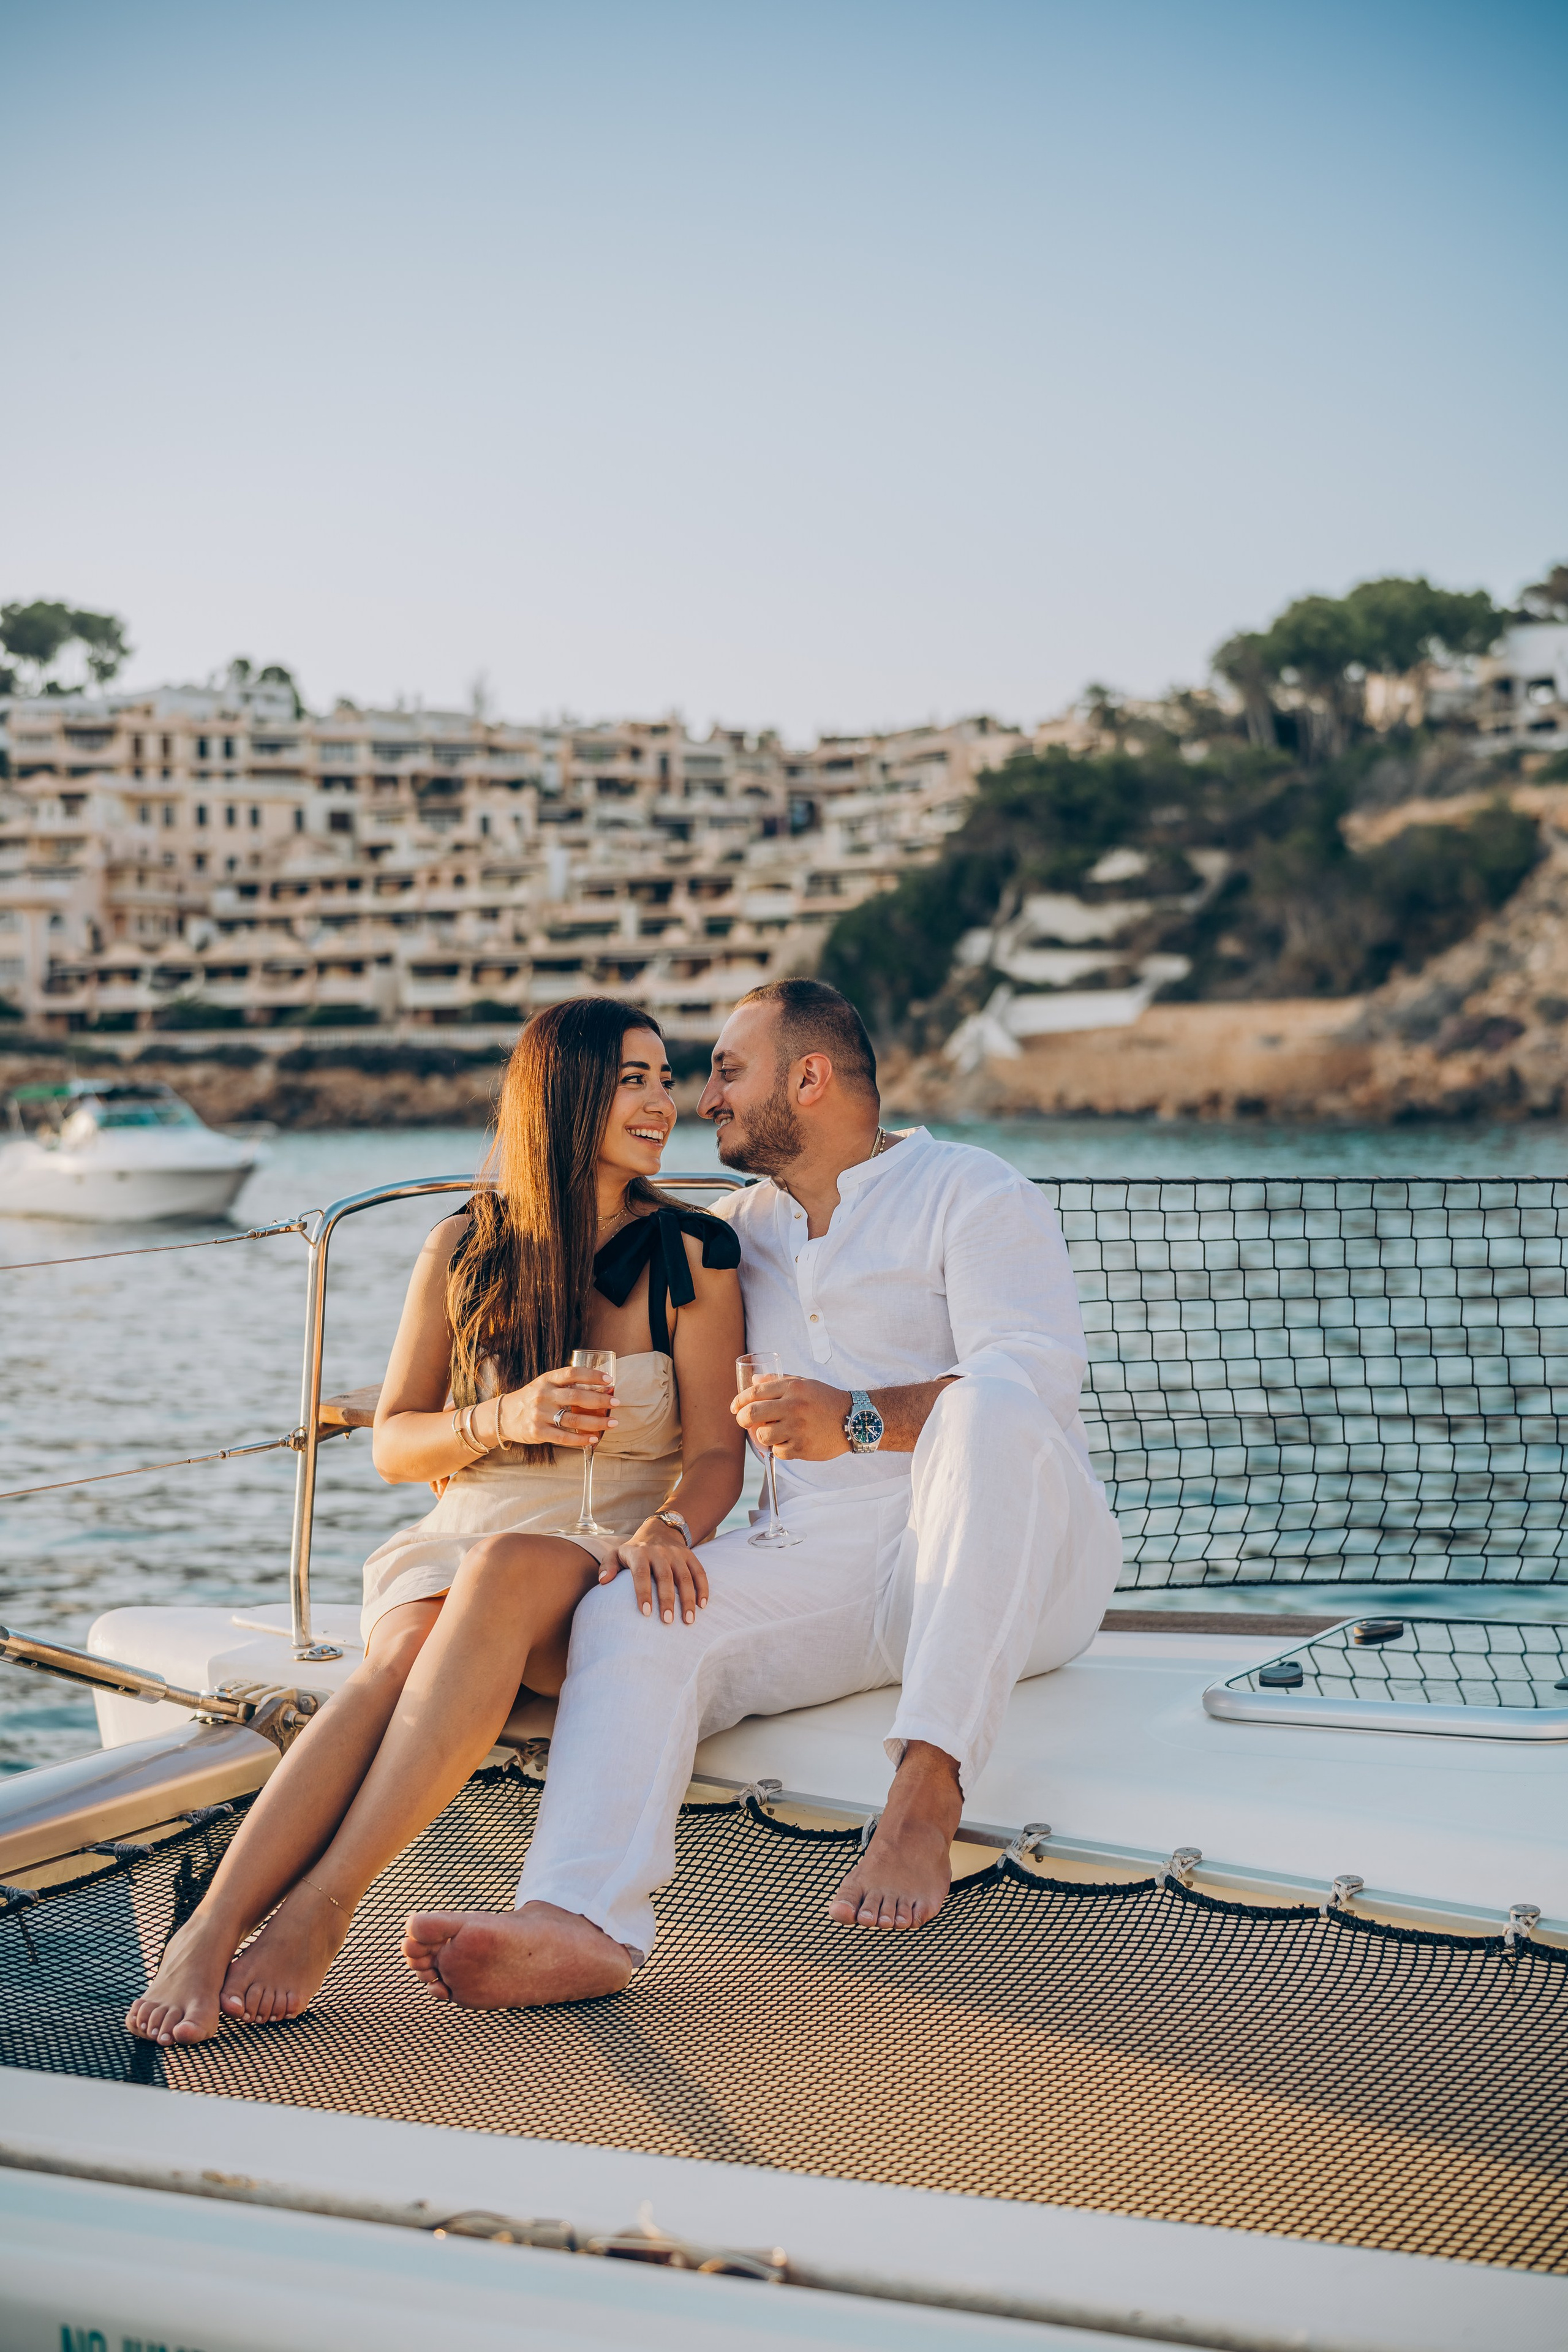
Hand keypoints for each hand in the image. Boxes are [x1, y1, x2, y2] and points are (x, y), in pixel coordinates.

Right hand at [496, 1367, 615, 1450]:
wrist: (504, 1415)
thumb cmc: (532, 1399)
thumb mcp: (545, 1385)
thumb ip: (566, 1385)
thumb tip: (599, 1389)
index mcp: (547, 1379)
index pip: (572, 1373)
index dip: (592, 1375)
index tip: (609, 1381)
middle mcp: (543, 1395)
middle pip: (576, 1397)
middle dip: (600, 1400)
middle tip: (617, 1403)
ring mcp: (540, 1414)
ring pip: (574, 1420)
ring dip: (596, 1423)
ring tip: (613, 1423)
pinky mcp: (538, 1432)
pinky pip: (564, 1437)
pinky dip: (581, 1439)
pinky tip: (594, 1438)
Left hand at [602, 1519, 709, 1624]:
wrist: (658, 1530)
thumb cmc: (634, 1551)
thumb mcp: (616, 1554)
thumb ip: (608, 1566)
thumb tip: (603, 1582)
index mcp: (639, 1553)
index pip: (641, 1574)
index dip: (643, 1593)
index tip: (645, 1613)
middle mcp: (660, 1552)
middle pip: (665, 1577)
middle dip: (667, 1600)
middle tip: (668, 1621)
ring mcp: (677, 1554)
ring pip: (685, 1577)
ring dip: (688, 1599)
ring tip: (688, 1620)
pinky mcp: (690, 1556)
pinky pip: (700, 1572)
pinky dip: (703, 1588)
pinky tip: (702, 1605)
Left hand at [732, 1374, 851, 1460]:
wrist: (854, 1419)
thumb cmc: (825, 1400)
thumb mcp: (804, 1383)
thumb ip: (777, 1381)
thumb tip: (753, 1380)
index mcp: (793, 1388)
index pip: (755, 1392)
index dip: (739, 1400)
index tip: (734, 1407)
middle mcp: (794, 1407)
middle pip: (752, 1414)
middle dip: (742, 1419)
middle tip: (744, 1422)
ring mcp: (798, 1429)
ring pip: (762, 1436)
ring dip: (762, 1436)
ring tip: (771, 1433)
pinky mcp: (803, 1448)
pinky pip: (778, 1451)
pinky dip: (778, 1449)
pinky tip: (786, 1443)